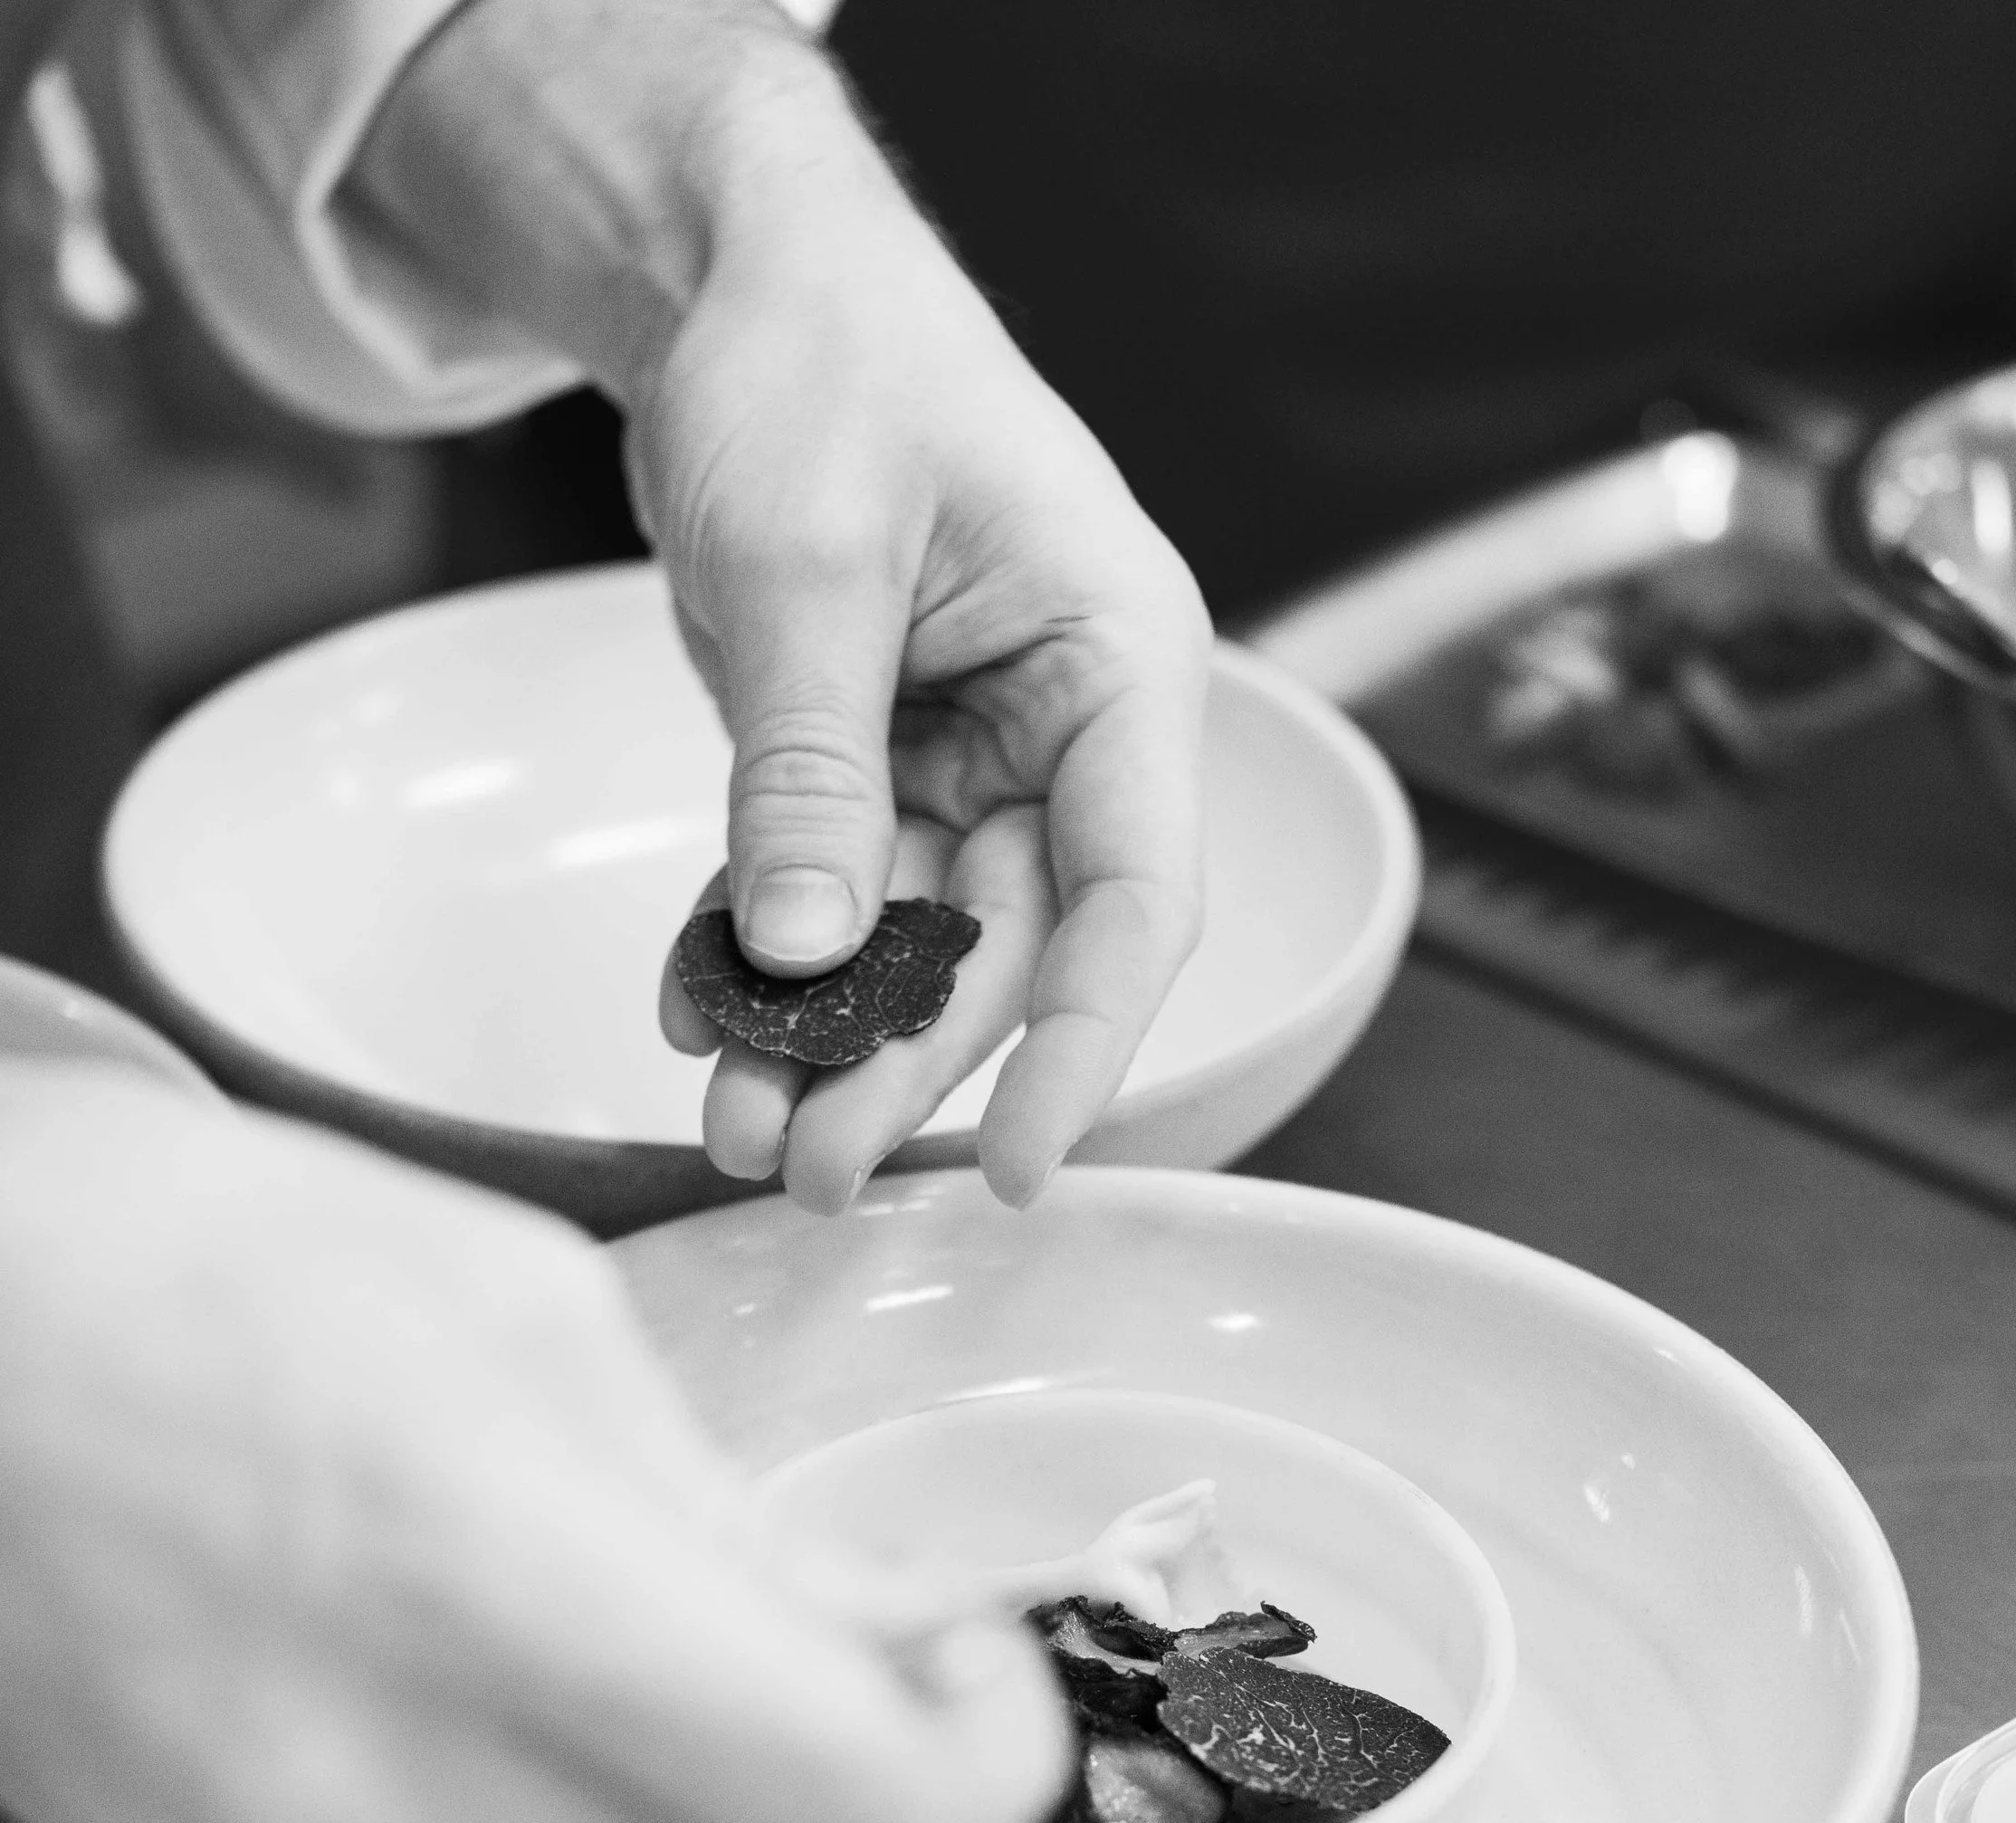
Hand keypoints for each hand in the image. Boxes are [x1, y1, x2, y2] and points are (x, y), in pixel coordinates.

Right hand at [0, 1070, 1067, 1822]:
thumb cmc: (201, 1259)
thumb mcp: (522, 1306)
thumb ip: (726, 1514)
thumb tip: (887, 1649)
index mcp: (457, 1553)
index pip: (827, 1789)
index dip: (967, 1750)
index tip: (969, 1669)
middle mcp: (361, 1784)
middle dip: (876, 1811)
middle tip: (881, 1685)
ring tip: (741, 1716)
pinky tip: (591, 1753)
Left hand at [349, 3, 1211, 1212]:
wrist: (739, 282)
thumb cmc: (818, 363)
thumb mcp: (807, 564)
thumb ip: (813, 770)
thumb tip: (809, 957)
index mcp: (1114, 664)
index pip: (1132, 896)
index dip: (1083, 1046)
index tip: (1020, 1167)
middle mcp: (1066, 726)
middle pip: (1011, 946)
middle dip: (909, 1065)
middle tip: (809, 1170)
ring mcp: (974, 750)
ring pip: (917, 941)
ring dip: (830, 1036)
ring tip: (737, 1128)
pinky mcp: (882, 759)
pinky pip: (834, 889)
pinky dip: (771, 956)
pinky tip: (706, 1019)